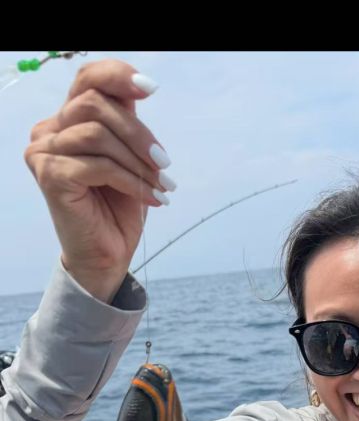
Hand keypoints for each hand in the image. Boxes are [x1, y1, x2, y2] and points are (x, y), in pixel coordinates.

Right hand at [24, 59, 172, 301]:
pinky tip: (151, 198)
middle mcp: (48, 132)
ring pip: (97, 133)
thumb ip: (125, 120)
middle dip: (138, 133)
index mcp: (65, 121)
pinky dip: (131, 180)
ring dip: (137, 160)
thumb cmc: (118, 209)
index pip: (87, 80)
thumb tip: (140, 86)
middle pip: (94, 104)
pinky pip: (99, 164)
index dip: (117, 75)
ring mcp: (44, 153)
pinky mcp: (50, 176)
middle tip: (164, 164)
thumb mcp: (128, 156)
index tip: (151, 89)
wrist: (106, 258)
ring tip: (162, 185)